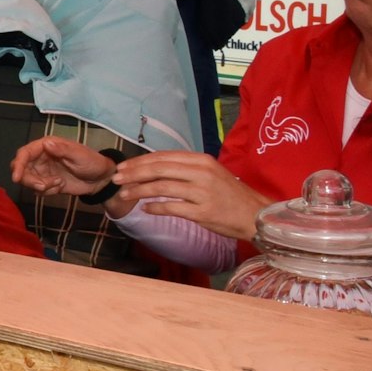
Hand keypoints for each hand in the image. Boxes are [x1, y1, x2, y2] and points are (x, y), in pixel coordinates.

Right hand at [10, 136, 115, 197]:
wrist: (100, 179)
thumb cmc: (91, 162)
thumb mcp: (79, 155)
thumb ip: (62, 150)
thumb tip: (46, 144)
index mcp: (47, 146)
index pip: (25, 153)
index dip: (18, 165)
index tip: (17, 178)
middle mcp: (40, 157)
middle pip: (22, 169)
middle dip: (29, 180)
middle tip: (43, 186)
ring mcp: (42, 171)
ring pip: (28, 181)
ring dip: (41, 186)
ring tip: (58, 184)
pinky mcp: (46, 183)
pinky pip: (38, 190)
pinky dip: (47, 192)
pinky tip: (60, 186)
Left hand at [111, 151, 269, 239]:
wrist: (255, 214)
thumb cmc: (230, 194)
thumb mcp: (210, 173)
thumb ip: (185, 168)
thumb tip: (153, 168)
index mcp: (201, 160)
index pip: (163, 156)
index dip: (140, 161)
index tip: (123, 166)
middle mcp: (201, 173)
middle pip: (159, 169)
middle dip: (133, 173)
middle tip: (116, 178)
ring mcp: (202, 192)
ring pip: (161, 188)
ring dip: (139, 191)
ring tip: (124, 194)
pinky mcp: (203, 212)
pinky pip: (172, 208)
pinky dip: (155, 208)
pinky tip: (145, 209)